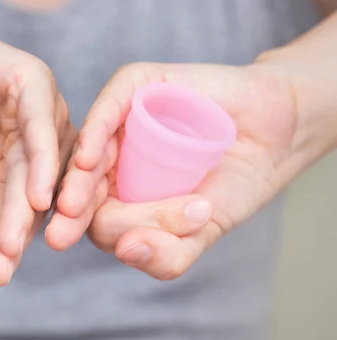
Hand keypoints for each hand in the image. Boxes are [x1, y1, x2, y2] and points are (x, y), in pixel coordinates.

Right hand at [0, 6, 75, 285]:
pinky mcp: (34, 83)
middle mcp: (42, 150)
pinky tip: (36, 196)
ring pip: (37, 172)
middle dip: (18, 234)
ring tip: (6, 242)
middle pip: (39, 201)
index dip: (18, 246)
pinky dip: (41, 162)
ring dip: (21, 210)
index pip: (31, 220)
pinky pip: (41, 127)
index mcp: (25, 177)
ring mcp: (43, 116)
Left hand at [47, 62, 298, 279]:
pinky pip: (109, 109)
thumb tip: (127, 252)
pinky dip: (96, 134)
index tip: (67, 244)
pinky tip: (89, 160)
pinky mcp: (137, 87)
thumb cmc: (233, 183)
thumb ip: (168, 253)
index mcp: (120, 195)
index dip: (82, 230)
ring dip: (79, 183)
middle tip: (61, 233)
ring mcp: (122, 122)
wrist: (278, 132)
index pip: (92, 216)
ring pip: (90, 155)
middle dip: (71, 213)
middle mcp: (114, 159)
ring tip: (73, 207)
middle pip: (81, 187)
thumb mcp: (202, 231)